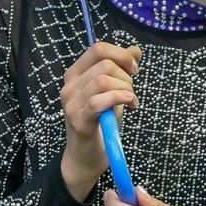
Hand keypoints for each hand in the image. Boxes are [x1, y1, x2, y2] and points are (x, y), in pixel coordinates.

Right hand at [59, 41, 141, 199]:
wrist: (86, 157)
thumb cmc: (100, 122)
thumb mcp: (113, 91)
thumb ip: (121, 69)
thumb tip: (135, 50)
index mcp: (76, 73)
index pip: (98, 48)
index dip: (121, 55)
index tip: (134, 69)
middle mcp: (69, 85)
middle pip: (105, 65)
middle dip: (126, 77)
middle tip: (132, 93)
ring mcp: (71, 103)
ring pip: (103, 80)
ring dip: (125, 90)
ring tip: (131, 102)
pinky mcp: (78, 120)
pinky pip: (99, 101)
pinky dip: (119, 99)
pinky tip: (130, 105)